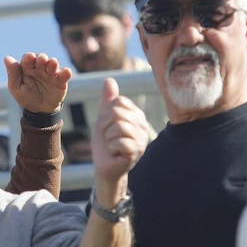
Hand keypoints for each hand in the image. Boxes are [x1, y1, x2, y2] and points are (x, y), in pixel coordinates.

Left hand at [4, 53, 71, 113]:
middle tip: (42, 61)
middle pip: (41, 58)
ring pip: (53, 63)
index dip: (29, 57)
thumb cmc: (26, 97)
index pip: (28, 58)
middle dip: (42, 58)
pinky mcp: (61, 80)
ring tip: (52, 65)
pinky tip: (66, 72)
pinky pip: (65, 74)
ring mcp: (51, 73)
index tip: (30, 58)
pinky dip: (66, 72)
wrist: (39, 111)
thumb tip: (7, 58)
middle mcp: (39, 68)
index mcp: (27, 68)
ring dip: (53, 63)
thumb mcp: (16, 88)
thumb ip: (13, 74)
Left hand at [90, 77, 150, 198]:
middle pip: (118, 113)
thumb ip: (107, 100)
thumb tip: (109, 80)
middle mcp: (143, 125)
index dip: (107, 114)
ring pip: (119, 127)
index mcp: (137, 115)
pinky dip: (111, 147)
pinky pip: (119, 142)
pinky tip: (115, 153)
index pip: (118, 102)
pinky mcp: (136, 152)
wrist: (105, 166)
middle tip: (109, 137)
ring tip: (113, 145)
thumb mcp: (104, 118)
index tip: (108, 126)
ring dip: (109, 137)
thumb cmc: (105, 142)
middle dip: (106, 126)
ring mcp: (141, 139)